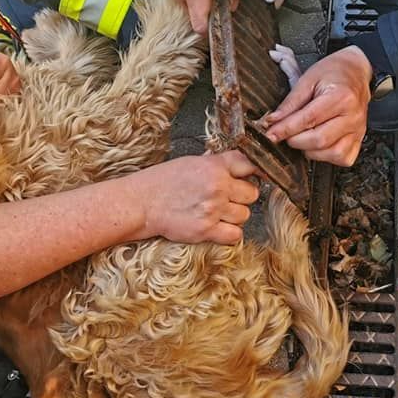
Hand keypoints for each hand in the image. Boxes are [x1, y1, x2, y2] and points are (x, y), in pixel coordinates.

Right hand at [128, 151, 258, 244]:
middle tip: (227, 198)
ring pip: (244, 215)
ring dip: (234, 216)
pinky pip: (235, 234)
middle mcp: (217, 186)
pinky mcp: (206, 230)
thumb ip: (217, 165)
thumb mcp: (192, 163)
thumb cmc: (162, 182)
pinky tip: (218, 226)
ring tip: (216, 212)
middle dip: (242, 197)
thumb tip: (239, 166)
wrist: (141, 203)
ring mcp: (213, 209)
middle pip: (252, 194)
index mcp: (214, 166)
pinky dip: (229, 233)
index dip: (255, 171)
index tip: (256, 176)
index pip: (249, 164)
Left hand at [263, 45, 371, 165]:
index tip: (271, 133)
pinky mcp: (359, 140)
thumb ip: (291, 102)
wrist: (356, 72)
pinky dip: (327, 156)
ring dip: (310, 150)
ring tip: (303, 137)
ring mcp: (358, 130)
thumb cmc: (333, 73)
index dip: (286, 129)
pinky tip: (319, 145)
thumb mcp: (308, 80)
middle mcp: (353, 116)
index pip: (309, 119)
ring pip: (332, 153)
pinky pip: (343, 158)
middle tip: (286, 133)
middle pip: (320, 140)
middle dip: (296, 140)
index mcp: (341, 97)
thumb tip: (273, 121)